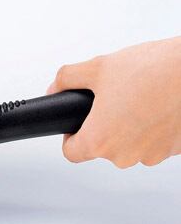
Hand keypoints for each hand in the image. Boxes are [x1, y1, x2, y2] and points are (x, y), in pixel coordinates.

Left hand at [47, 36, 180, 167]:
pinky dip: (151, 128)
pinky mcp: (174, 151)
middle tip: (113, 99)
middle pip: (102, 147)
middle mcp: (125, 155)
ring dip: (129, 126)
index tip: (77, 124)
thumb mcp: (98, 67)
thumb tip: (55, 87)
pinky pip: (153, 142)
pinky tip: (157, 105)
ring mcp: (152, 155)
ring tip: (138, 98)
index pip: (71, 153)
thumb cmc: (154, 70)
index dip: (70, 136)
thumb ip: (67, 78)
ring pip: (129, 145)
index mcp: (101, 140)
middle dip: (103, 125)